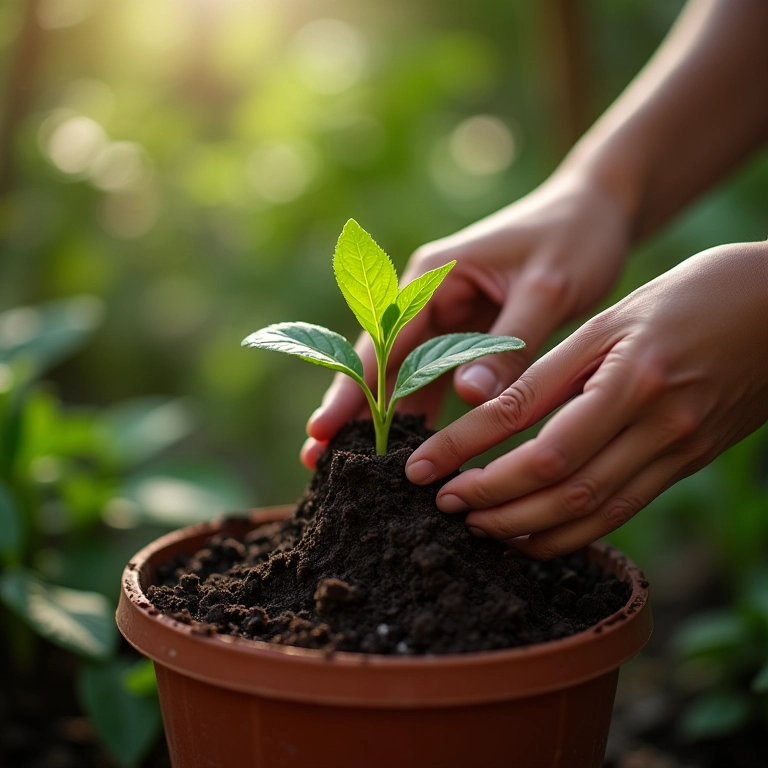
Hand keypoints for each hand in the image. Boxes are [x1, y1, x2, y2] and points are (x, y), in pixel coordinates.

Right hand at [302, 172, 630, 467]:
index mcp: (434, 275)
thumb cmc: (573, 237)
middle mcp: (429, 298)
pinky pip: (436, 379)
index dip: (352, 387)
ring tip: (356, 467)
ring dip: (381, 418)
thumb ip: (508, 345)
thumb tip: (468, 399)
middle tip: (318, 459)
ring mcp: (446, 319)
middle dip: (350, 409)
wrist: (598, 211)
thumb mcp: (547, 288)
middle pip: (380, 361)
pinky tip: (410, 448)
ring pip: (403, 376)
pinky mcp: (466, 337)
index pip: (382, 339)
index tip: (324, 430)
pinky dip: (422, 411)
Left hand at [405, 241, 767, 557]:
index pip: (531, 431)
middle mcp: (655, 423)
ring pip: (590, 510)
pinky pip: (621, 511)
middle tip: (443, 502)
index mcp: (629, 375)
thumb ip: (554, 370)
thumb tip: (490, 414)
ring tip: (477, 525)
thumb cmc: (691, 296)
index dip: (470, 454)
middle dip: (491, 500)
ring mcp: (677, 451)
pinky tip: (534, 533)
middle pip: (558, 483)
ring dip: (525, 527)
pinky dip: (571, 532)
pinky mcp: (687, 464)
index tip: (425, 469)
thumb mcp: (613, 318)